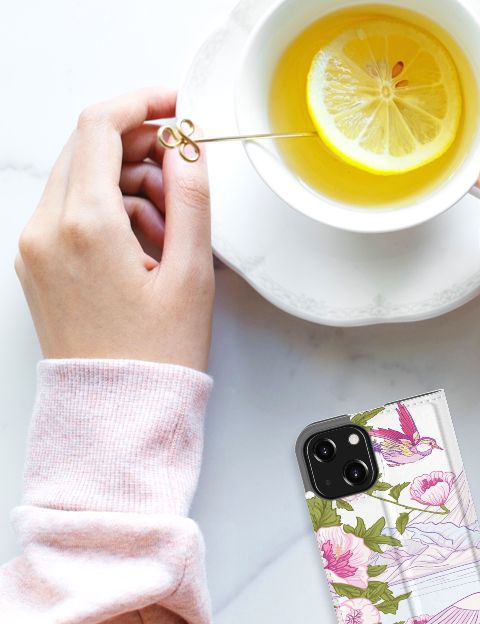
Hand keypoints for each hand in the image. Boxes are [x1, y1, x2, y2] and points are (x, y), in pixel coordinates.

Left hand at [15, 88, 213, 371]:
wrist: (117, 412)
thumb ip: (192, 198)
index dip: (143, 103)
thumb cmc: (156, 354)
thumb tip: (188, 147)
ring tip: (173, 228)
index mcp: (85, 225)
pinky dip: (110, 209)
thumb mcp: (191, 273)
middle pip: (88, 148)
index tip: (176, 105)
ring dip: (129, 182)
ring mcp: (35, 246)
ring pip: (81, 178)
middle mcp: (47, 229)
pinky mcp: (37, 263)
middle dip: (141, 147)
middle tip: (185, 174)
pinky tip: (147, 244)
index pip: (101, 127)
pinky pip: (72, 210)